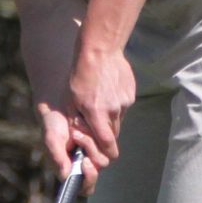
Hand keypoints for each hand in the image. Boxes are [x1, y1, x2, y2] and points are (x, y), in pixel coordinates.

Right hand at [39, 105, 100, 195]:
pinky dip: (98, 134)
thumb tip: (65, 175)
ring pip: (104, 155)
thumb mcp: (52, 138)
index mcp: (72, 170)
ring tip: (77, 126)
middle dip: (90, 150)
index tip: (85, 162)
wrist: (59, 105)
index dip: (89, 178)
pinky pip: (108, 143)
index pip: (86, 187)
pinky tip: (85, 123)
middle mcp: (84, 164)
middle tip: (77, 136)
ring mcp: (94, 152)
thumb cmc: (52, 125)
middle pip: (98, 168)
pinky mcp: (102, 141)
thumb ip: (57, 157)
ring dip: (91, 141)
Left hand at [65, 44, 132, 181]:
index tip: (100, 153)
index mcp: (97, 113)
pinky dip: (115, 105)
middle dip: (105, 136)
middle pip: (114, 135)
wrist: (100, 49)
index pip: (107, 145)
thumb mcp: (70, 100)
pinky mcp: (131, 93)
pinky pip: (123, 106)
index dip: (105, 153)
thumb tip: (82, 138)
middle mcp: (114, 110)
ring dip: (110, 118)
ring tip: (99, 102)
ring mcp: (125, 102)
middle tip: (95, 125)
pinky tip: (106, 91)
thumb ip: (77, 122)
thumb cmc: (79, 74)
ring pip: (119, 120)